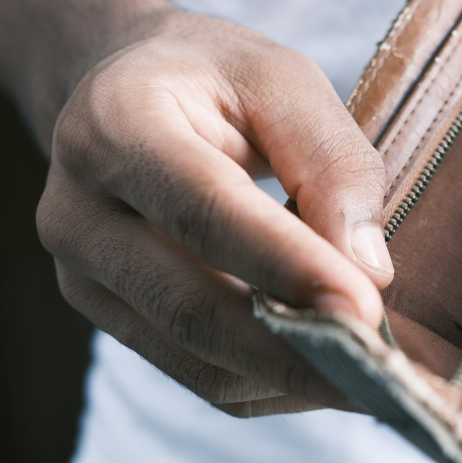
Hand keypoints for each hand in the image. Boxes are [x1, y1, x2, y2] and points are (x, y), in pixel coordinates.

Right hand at [36, 8, 394, 416]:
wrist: (121, 91)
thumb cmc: (212, 78)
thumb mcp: (283, 80)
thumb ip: (331, 162)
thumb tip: (368, 271)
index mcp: (116, 124)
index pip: (205, 211)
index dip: (287, 267)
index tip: (365, 310)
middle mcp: (78, 209)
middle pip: (190, 307)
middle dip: (295, 350)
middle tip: (383, 372)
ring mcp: (81, 274)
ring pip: (195, 358)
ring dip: (289, 377)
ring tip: (369, 375)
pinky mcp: (106, 316)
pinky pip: (196, 375)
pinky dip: (268, 383)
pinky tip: (323, 367)